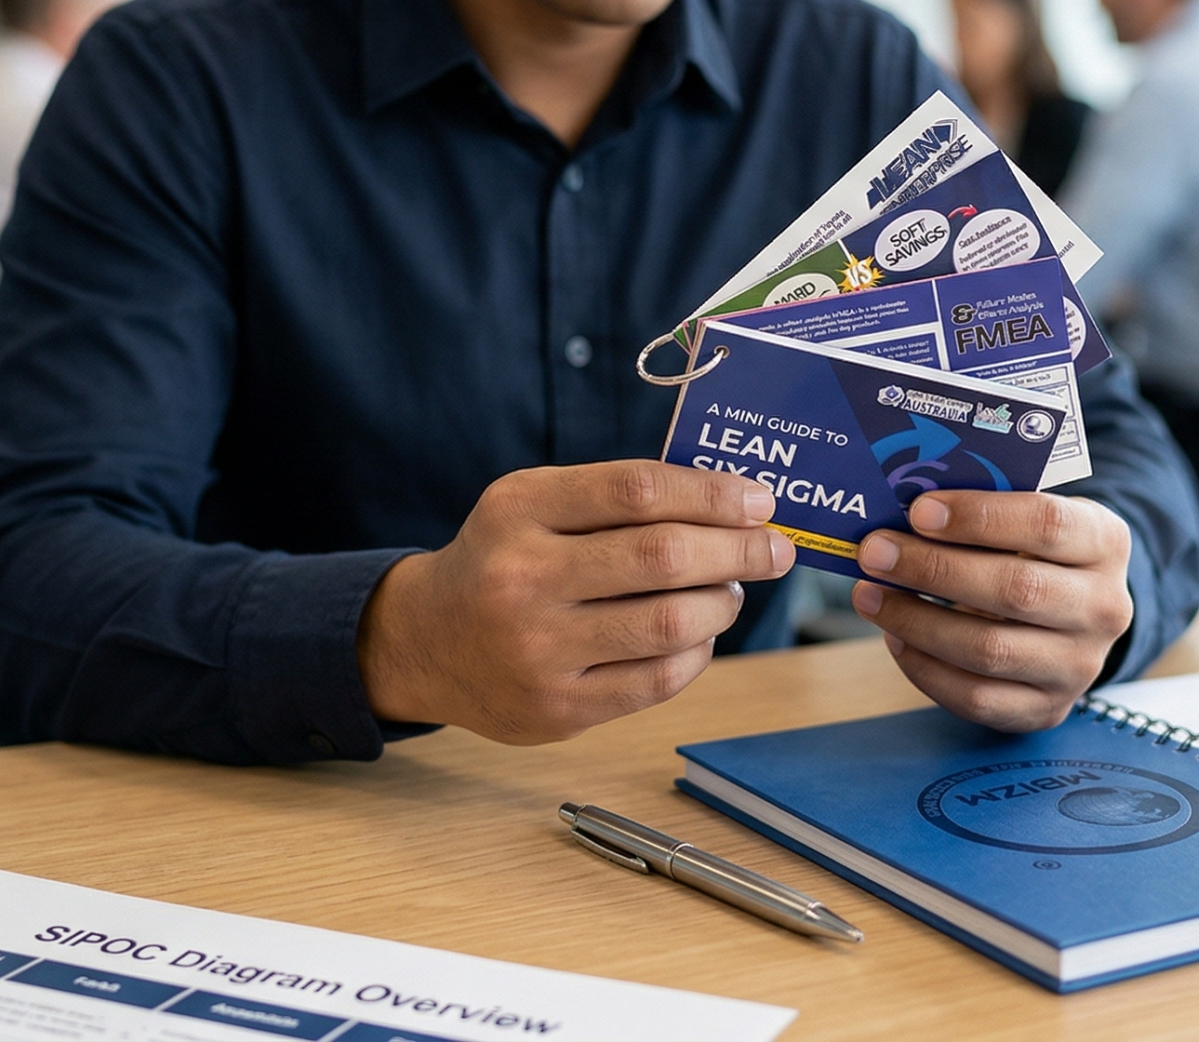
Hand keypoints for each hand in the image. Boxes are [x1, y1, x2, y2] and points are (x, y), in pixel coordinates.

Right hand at [358, 462, 794, 743]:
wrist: (425, 644)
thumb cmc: (502, 560)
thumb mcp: (531, 504)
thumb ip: (613, 495)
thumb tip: (730, 502)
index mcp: (519, 510)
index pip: (636, 490)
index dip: (711, 493)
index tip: (757, 500)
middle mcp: (522, 579)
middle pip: (663, 557)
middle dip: (738, 549)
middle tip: (773, 549)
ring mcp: (538, 651)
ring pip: (671, 623)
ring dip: (722, 603)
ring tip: (729, 590)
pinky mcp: (557, 709)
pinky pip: (658, 680)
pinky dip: (696, 652)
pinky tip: (697, 634)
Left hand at [851, 491, 1133, 732]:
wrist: (1074, 616)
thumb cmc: (1036, 551)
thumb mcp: (1029, 516)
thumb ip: (983, 508)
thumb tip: (902, 513)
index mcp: (1105, 542)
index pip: (1046, 524)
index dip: (978, 517)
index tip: (919, 512)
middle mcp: (1104, 607)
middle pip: (1015, 590)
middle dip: (933, 569)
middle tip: (876, 552)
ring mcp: (1081, 666)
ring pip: (989, 649)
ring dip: (916, 621)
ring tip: (870, 595)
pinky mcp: (1048, 708)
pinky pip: (976, 697)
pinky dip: (924, 668)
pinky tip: (895, 637)